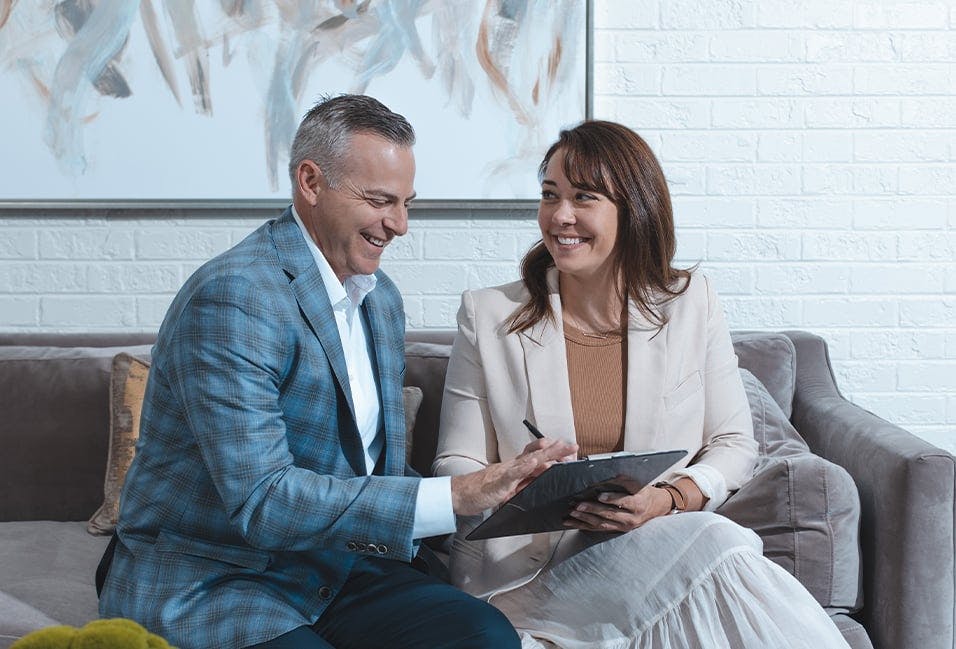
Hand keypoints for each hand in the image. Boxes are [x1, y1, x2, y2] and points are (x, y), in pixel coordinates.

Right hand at [451, 438, 577, 515]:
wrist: (461, 495)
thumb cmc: (482, 491)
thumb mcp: (507, 488)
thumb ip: (522, 484)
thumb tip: (539, 480)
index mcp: (514, 468)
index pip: (534, 455)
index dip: (550, 450)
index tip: (566, 447)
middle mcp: (511, 466)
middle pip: (536, 454)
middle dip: (555, 449)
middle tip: (571, 445)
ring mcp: (505, 472)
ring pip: (528, 460)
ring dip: (545, 454)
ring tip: (559, 448)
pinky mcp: (499, 482)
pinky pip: (513, 473)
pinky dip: (525, 467)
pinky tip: (535, 462)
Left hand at [564, 483, 671, 532]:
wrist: (655, 507)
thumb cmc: (643, 491)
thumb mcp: (638, 483)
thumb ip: (624, 479)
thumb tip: (607, 471)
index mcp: (639, 504)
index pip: (624, 502)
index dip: (612, 499)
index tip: (599, 496)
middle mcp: (632, 518)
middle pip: (610, 514)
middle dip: (592, 510)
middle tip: (577, 505)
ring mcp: (624, 527)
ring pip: (602, 524)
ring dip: (585, 520)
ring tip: (571, 514)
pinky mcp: (617, 530)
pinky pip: (598, 529)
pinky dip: (583, 526)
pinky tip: (572, 523)